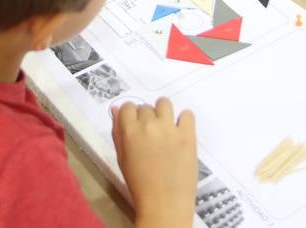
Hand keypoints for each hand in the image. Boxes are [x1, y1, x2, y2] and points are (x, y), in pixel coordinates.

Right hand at [111, 98, 195, 227]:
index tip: (136, 126)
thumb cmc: (139, 184)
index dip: (131, 116)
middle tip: (151, 135)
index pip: (128, 106)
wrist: (165, 204)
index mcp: (130, 131)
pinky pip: (187, 114)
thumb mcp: (122, 158)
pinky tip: (181, 131)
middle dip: (147, 117)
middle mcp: (149, 124)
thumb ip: (118, 132)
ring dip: (163, 112)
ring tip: (166, 128)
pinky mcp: (188, 134)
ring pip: (165, 103)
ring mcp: (170, 128)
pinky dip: (184, 120)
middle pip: (146, 107)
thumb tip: (117, 110)